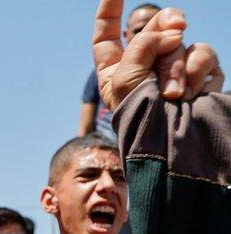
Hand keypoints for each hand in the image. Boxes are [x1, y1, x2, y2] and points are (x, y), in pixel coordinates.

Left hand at [94, 1, 223, 109]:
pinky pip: (202, 53)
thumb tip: (173, 29)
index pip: (107, 33)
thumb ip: (143, 45)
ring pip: (179, 41)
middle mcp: (144, 64)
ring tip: (172, 93)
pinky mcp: (200, 73)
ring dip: (175, 65)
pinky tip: (188, 92)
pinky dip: (195, 71)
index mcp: (115, 68)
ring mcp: (174, 67)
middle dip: (165, 26)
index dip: (109, 10)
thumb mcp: (126, 79)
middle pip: (154, 26)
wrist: (171, 143)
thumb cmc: (140, 116)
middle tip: (176, 29)